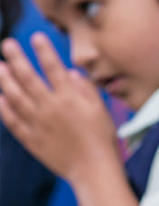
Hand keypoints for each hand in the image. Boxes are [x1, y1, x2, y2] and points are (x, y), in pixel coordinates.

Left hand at [0, 33, 119, 182]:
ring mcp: (39, 124)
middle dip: (17, 59)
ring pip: (16, 97)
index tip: (35, 37)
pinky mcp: (32, 140)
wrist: (93, 168)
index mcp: (71, 99)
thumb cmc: (102, 137)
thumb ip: (85, 88)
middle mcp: (51, 108)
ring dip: (5, 80)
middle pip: (29, 79)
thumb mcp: (100, 109)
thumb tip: (70, 73)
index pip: (54, 68)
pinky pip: (13, 121)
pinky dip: (5, 109)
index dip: (44, 51)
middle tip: (7, 44)